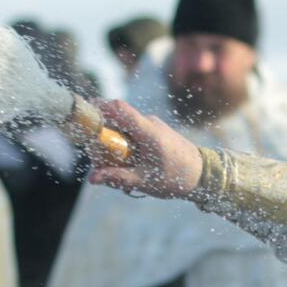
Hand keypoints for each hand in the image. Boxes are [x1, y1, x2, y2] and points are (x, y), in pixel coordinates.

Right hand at [85, 100, 204, 199]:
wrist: (204, 174)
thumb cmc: (177, 177)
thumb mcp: (145, 180)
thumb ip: (118, 178)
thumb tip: (92, 178)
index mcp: (147, 131)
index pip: (118, 108)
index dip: (98, 106)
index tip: (82, 111)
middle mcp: (149, 123)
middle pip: (116, 119)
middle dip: (101, 135)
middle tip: (97, 158)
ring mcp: (153, 126)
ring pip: (124, 127)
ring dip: (114, 143)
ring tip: (114, 168)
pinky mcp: (155, 131)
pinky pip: (133, 132)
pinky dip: (125, 145)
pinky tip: (128, 166)